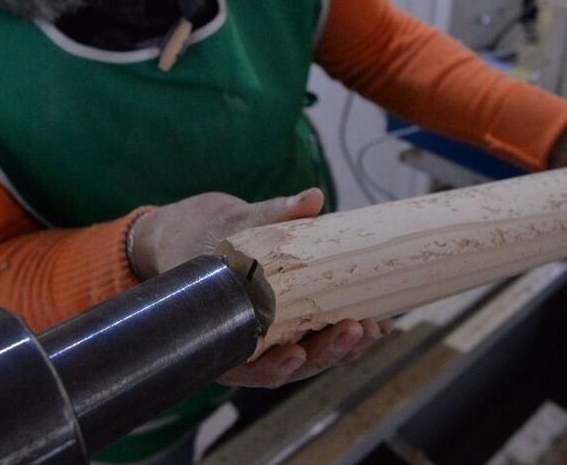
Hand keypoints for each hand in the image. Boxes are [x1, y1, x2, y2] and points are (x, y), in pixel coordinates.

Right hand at [128, 188, 391, 387]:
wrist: (190, 233)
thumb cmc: (198, 233)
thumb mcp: (229, 221)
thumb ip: (271, 213)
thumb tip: (311, 199)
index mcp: (221, 332)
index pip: (248, 366)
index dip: (274, 366)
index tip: (296, 354)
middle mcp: (247, 342)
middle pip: (289, 363)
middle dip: (326, 352)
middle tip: (356, 330)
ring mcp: (271, 333)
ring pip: (309, 353)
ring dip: (344, 345)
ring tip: (374, 328)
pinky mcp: (289, 319)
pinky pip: (318, 331)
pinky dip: (345, 327)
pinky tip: (376, 320)